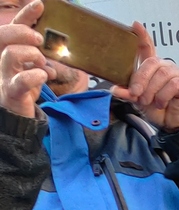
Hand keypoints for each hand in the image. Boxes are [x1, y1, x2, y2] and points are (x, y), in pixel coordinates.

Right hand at [0, 3, 48, 119]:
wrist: (19, 113)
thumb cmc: (27, 87)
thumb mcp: (36, 65)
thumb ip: (42, 53)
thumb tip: (57, 44)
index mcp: (10, 49)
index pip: (13, 26)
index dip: (26, 14)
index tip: (40, 5)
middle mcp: (2, 59)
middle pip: (2, 35)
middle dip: (22, 32)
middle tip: (39, 39)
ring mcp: (4, 75)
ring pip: (9, 54)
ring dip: (30, 54)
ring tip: (42, 63)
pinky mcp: (12, 91)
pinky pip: (19, 81)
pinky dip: (34, 76)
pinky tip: (44, 76)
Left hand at [109, 24, 178, 130]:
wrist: (175, 125)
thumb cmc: (159, 111)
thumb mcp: (139, 101)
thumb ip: (128, 93)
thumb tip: (115, 89)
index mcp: (153, 69)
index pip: (147, 48)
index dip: (142, 36)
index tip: (136, 25)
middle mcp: (165, 68)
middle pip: (151, 63)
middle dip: (140, 79)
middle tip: (136, 94)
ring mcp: (178, 74)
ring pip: (161, 74)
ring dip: (152, 90)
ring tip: (151, 102)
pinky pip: (173, 84)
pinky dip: (164, 96)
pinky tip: (163, 103)